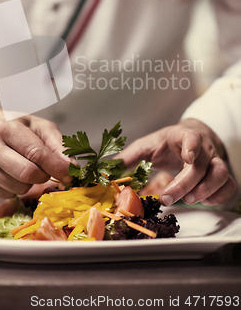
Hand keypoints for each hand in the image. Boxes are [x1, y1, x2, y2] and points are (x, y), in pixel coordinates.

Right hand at [0, 107, 71, 198]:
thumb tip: (71, 167)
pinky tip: (13, 173)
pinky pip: (8, 195)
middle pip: (27, 174)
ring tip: (26, 166)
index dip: (56, 166)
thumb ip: (58, 144)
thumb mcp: (39, 127)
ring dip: (31, 183)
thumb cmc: (16, 128)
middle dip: (44, 176)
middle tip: (47, 170)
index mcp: (6, 128)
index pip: (36, 153)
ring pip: (19, 188)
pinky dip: (17, 188)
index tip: (69, 173)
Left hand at [118, 118, 235, 206]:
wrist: (190, 138)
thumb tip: (108, 169)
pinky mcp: (221, 174)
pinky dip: (219, 197)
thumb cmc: (166, 143)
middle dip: (185, 184)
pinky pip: (229, 186)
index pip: (192, 137)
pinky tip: (203, 201)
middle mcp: (203, 148)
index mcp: (183, 136)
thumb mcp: (146, 145)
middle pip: (203, 166)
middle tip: (167, 197)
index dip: (192, 146)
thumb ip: (129, 157)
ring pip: (222, 175)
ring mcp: (215, 161)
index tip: (187, 157)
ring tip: (188, 200)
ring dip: (206, 191)